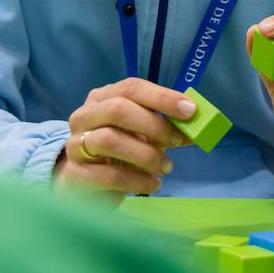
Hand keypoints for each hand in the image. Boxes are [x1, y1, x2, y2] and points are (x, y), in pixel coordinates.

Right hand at [55, 78, 195, 196]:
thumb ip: (167, 128)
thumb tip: (198, 127)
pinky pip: (108, 175)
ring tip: (166, 167)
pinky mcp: (75, 175)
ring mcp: (75, 145)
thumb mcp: (143, 135)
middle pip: (119, 109)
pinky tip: (152, 184)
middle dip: (154, 125)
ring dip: (147, 155)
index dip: (162, 97)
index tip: (190, 110)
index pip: (132, 88)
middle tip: (177, 141)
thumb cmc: (119, 151)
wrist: (84, 185)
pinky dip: (136, 180)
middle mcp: (84, 116)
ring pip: (111, 140)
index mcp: (102, 98)